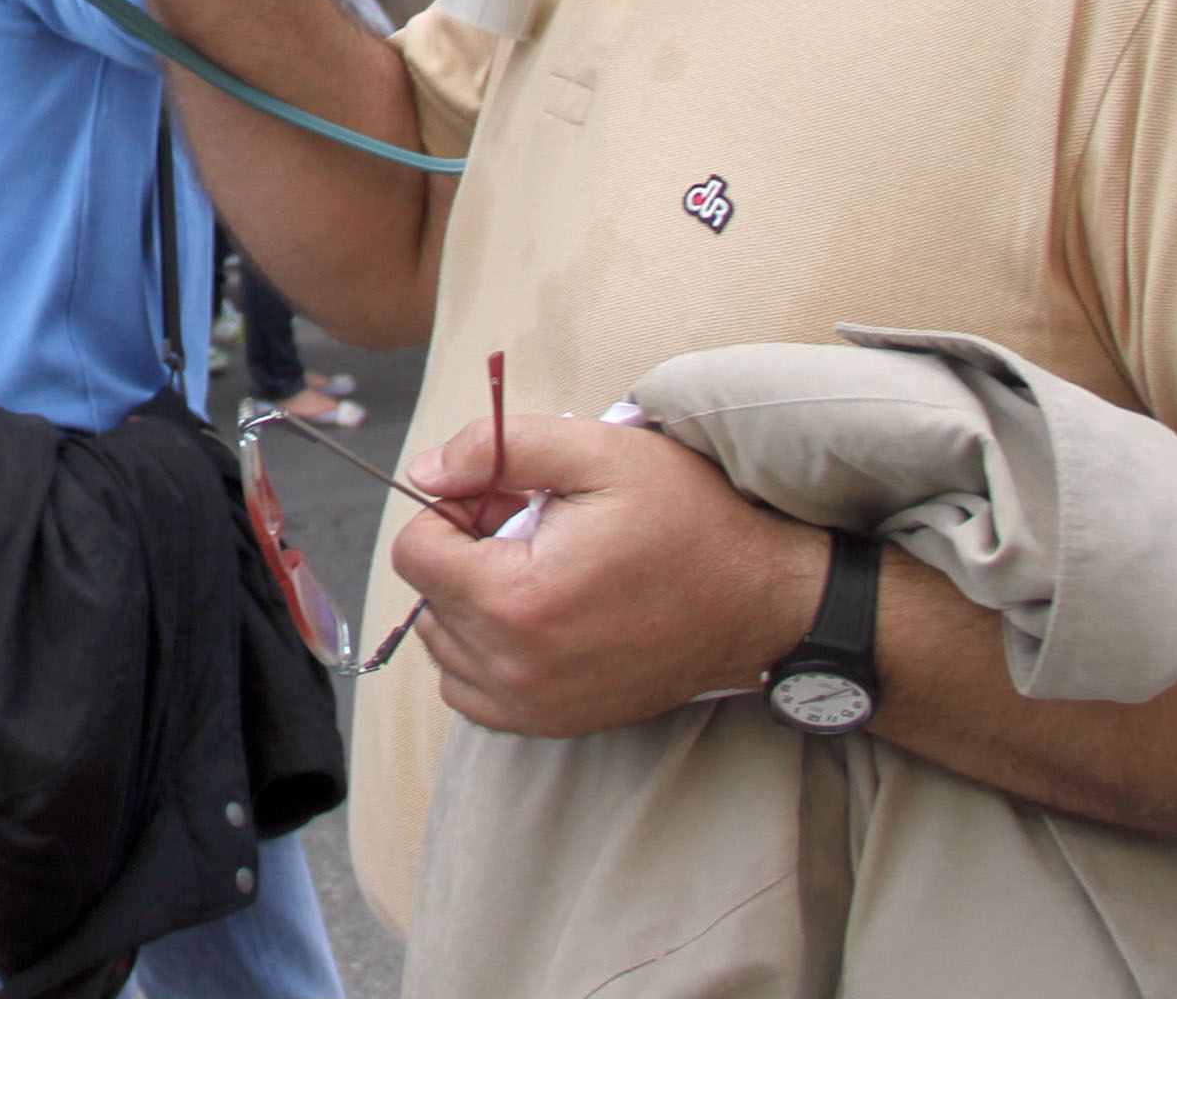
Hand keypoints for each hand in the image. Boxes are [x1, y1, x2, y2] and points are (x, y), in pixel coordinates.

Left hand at [389, 412, 827, 739]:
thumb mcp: (597, 452)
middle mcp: (514, 668)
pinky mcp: (552, 725)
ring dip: (472, 603)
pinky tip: (540, 618)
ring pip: (444, 644)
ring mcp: (532, 707)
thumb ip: (495, 449)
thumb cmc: (687, 520)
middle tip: (536, 532)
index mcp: (516, 601)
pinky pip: (471, 690)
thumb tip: (425, 475)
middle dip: (466, 553)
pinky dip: (486, 652)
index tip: (505, 501)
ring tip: (544, 572)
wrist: (762, 601)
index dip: (453, 510)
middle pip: (428, 595)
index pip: (414, 551)